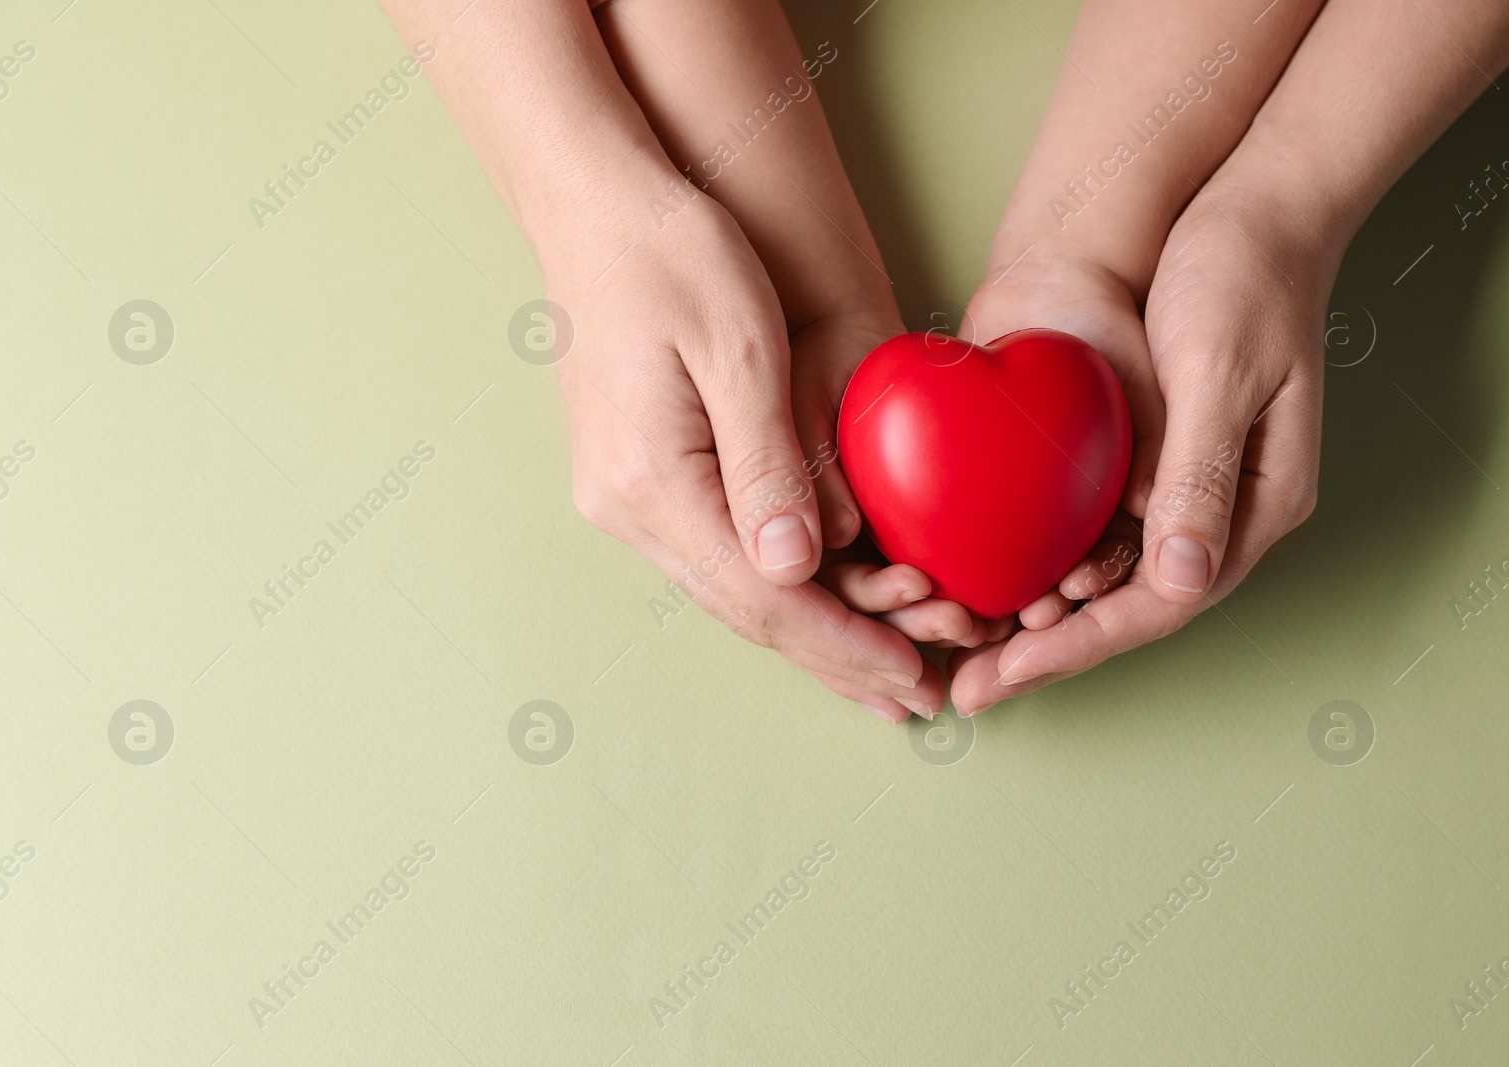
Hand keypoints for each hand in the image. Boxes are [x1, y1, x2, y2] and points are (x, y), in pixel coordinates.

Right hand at [553, 192, 946, 721]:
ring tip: (883, 670)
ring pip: (731, 589)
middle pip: (745, 612)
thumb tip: (796, 571)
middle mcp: (627, 507)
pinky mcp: (637, 476)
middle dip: (835, 658)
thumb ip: (767, 465)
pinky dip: (779, 588)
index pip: (762, 597)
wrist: (593, 202)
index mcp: (651, 481)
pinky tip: (821, 602)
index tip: (912, 678)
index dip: (843, 644)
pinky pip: (718, 553)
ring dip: (811, 632)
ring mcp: (625, 496)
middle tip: (915, 698)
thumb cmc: (671, 252)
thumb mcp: (737, 347)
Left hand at [949, 181, 1327, 713]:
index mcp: (1255, 505)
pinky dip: (1038, 559)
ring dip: (1035, 616)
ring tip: (961, 647)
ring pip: (1101, 578)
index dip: (1076, 647)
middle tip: (963, 689)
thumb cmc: (1242, 278)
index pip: (1158, 606)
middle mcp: (1216, 510)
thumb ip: (1202, 475)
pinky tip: (983, 574)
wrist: (1244, 207)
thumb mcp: (1220, 372)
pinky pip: (1087, 528)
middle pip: (1124, 608)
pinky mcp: (1142, 455)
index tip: (1003, 674)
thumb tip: (1178, 581)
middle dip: (1044, 650)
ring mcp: (1179, 485)